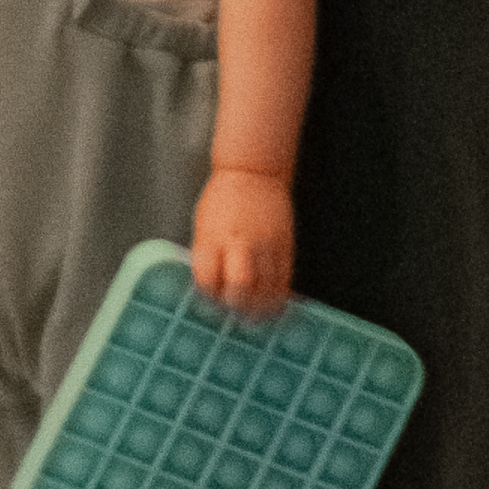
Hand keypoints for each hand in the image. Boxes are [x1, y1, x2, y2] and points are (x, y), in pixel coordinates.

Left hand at [189, 167, 296, 321]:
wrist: (254, 173)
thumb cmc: (222, 199)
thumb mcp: (204, 226)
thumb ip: (207, 256)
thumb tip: (210, 288)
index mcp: (213, 238)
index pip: (208, 280)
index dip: (208, 296)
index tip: (210, 298)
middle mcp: (240, 244)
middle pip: (240, 288)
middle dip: (236, 306)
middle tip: (234, 312)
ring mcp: (265, 246)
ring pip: (265, 289)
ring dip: (258, 308)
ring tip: (253, 316)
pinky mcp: (285, 247)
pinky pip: (284, 281)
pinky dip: (278, 298)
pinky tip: (272, 305)